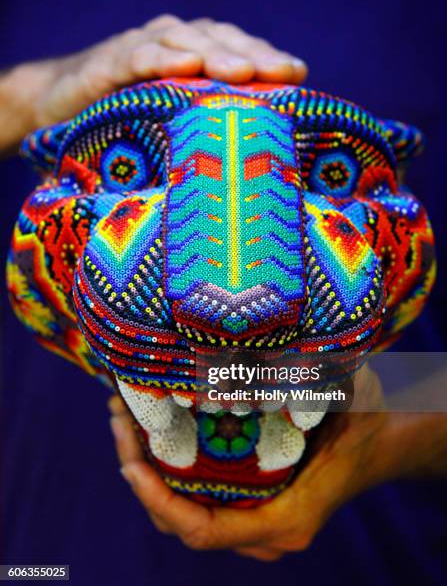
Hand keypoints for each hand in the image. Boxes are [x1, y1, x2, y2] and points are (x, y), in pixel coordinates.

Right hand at [0, 15, 306, 152]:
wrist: (62, 103)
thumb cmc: (130, 115)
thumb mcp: (175, 119)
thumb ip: (208, 122)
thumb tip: (255, 156)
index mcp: (196, 55)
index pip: (240, 50)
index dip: (269, 59)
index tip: (300, 76)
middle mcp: (174, 43)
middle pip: (221, 41)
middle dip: (253, 55)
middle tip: (283, 72)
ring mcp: (141, 48)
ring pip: (185, 42)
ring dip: (214, 54)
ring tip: (241, 71)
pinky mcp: (108, 63)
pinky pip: (137, 56)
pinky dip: (158, 58)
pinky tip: (181, 66)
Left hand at [109, 366, 433, 561]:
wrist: (381, 437)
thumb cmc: (364, 420)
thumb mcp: (344, 395)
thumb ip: (309, 379)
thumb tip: (255, 352)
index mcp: (285, 517)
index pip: (204, 531)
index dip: (159, 502)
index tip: (130, 460)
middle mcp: (264, 529)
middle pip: (180, 520)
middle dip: (140, 473)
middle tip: (118, 418)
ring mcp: (254, 517)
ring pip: (184, 509)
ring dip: (148, 467)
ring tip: (123, 414)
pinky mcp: (248, 499)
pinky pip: (197, 495)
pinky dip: (169, 466)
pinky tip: (153, 424)